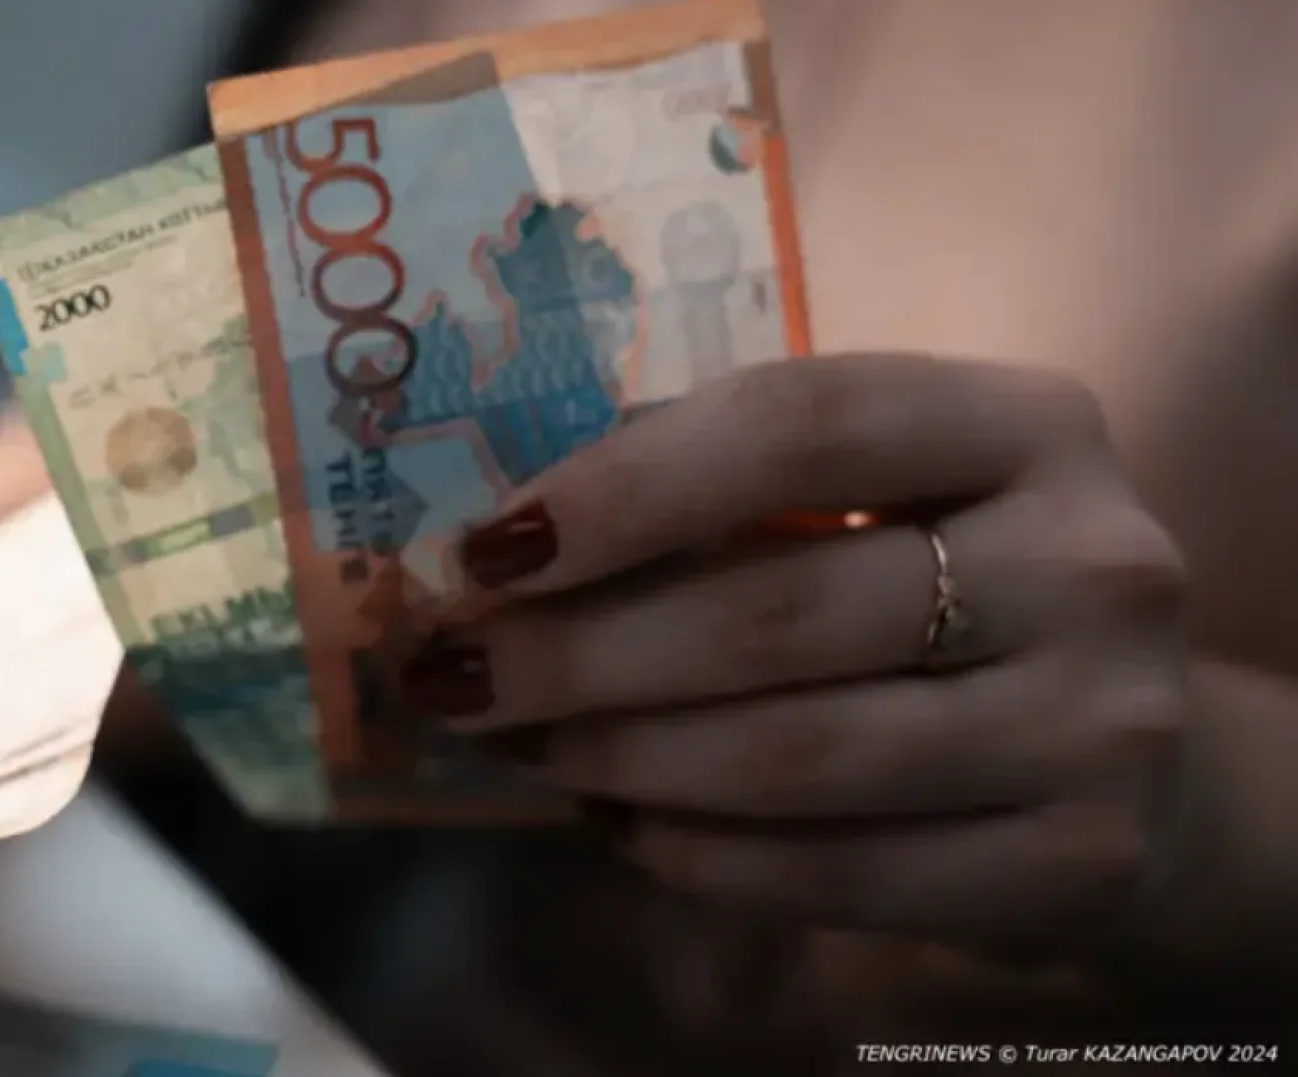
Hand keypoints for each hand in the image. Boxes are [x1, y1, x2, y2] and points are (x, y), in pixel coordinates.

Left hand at [406, 355, 1187, 950]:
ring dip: (614, 757)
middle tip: (452, 676)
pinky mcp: (1076, 864)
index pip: (798, 422)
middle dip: (576, 652)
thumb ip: (729, 485)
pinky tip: (614, 821)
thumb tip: (507, 538)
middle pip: (775, 611)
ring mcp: (1097, 723)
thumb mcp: (887, 493)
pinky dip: (692, 853)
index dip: (623, 486)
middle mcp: (1088, 563)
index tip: (486, 548)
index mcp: (1024, 422)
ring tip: (514, 746)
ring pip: (793, 756)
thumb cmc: (957, 588)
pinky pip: (831, 872)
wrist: (1140, 754)